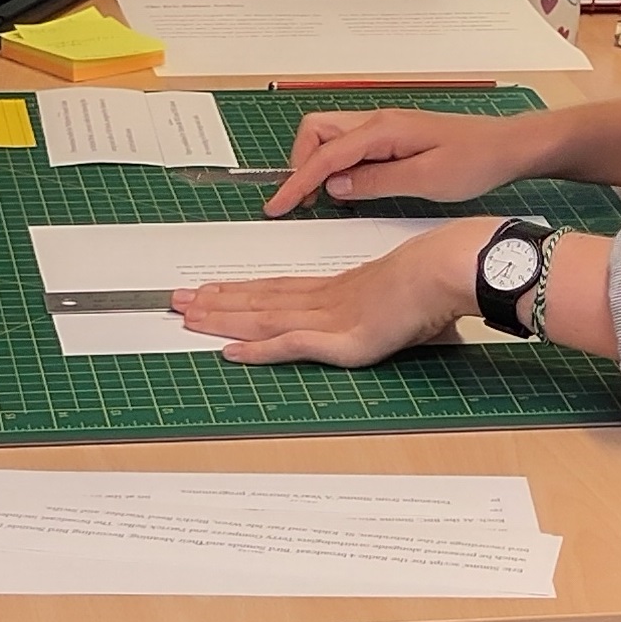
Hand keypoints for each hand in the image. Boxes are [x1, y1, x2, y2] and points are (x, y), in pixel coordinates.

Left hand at [174, 222, 493, 367]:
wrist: (443, 271)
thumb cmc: (434, 280)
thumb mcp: (406, 297)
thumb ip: (395, 311)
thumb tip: (404, 319)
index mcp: (338, 288)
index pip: (277, 288)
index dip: (240, 289)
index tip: (211, 288)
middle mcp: (324, 299)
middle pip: (260, 300)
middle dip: (216, 301)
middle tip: (177, 301)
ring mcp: (329, 318)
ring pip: (263, 319)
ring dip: (223, 320)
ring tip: (188, 318)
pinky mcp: (340, 340)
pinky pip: (288, 345)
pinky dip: (257, 349)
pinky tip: (230, 351)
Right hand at [261, 107, 547, 214]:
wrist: (506, 148)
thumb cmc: (475, 162)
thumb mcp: (424, 181)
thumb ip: (374, 181)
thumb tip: (333, 185)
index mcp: (382, 130)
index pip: (324, 154)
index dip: (297, 182)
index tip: (278, 205)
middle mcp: (378, 122)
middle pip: (316, 132)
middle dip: (300, 165)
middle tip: (300, 202)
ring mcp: (384, 128)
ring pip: (330, 137)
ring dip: (317, 164)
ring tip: (317, 200)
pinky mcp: (392, 137)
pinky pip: (350, 146)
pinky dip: (336, 165)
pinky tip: (344, 189)